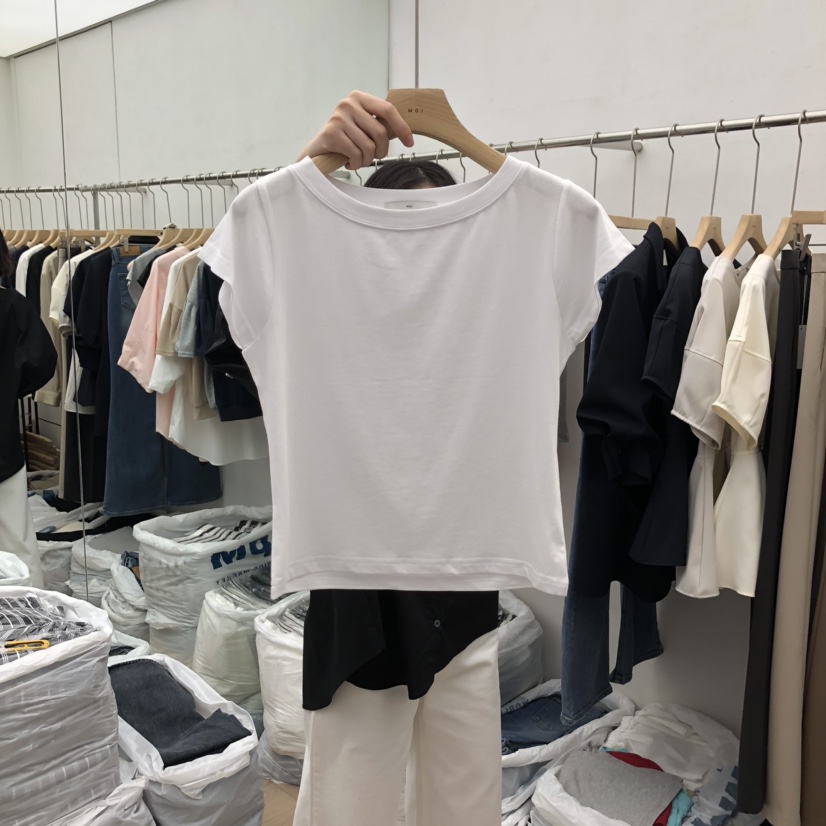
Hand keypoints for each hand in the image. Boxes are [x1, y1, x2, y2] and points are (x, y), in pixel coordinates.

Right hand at [299, 91, 413, 169]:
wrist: (316, 152)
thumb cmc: (344, 140)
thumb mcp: (363, 127)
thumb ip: (380, 126)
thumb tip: (405, 133)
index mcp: (359, 97)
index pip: (388, 109)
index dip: (402, 128)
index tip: (409, 143)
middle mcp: (348, 103)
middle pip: (380, 132)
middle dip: (380, 152)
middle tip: (372, 157)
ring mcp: (338, 117)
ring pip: (369, 147)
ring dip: (366, 160)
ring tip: (357, 159)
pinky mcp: (331, 133)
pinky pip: (356, 154)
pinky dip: (355, 164)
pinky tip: (347, 162)